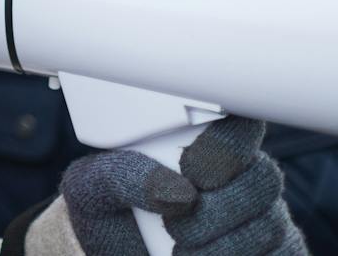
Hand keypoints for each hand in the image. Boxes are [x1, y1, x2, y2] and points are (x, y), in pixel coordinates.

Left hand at [61, 118, 306, 254]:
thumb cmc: (107, 214)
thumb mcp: (91, 186)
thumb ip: (119, 174)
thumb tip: (175, 191)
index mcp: (203, 146)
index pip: (240, 126)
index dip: (226, 145)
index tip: (192, 169)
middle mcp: (243, 180)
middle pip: (263, 179)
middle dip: (216, 208)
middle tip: (175, 223)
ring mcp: (266, 222)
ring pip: (271, 226)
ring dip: (220, 246)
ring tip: (180, 247)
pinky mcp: (277, 254)